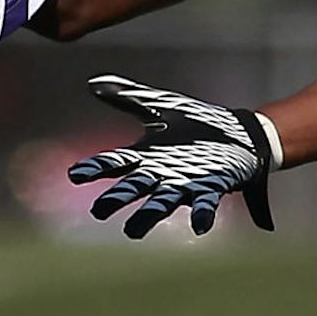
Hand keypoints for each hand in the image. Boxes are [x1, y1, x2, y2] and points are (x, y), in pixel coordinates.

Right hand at [67, 75, 277, 237]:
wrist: (241, 132)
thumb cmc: (199, 122)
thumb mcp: (162, 103)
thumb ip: (129, 96)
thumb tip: (92, 83)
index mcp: (147, 156)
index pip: (116, 162)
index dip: (96, 168)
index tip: (75, 175)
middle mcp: (162, 174)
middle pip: (135, 187)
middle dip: (118, 198)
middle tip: (99, 210)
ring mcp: (186, 183)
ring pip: (163, 202)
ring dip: (149, 215)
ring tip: (132, 231)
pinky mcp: (213, 187)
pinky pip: (205, 204)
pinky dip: (201, 215)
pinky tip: (199, 226)